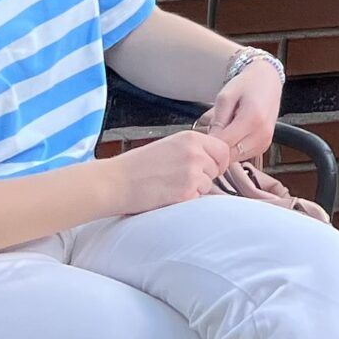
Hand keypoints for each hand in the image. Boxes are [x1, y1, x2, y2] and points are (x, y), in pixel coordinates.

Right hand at [103, 129, 234, 215]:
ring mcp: (192, 172)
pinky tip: (168, 195)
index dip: (217, 161)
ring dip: (195, 189)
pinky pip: (198, 199)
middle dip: (206, 176)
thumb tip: (212, 159)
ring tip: (171, 187)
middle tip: (183, 180)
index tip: (209, 168)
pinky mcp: (186, 192)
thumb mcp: (169, 146)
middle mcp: (195, 152)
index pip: (223, 149)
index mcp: (191, 138)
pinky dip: (186, 200)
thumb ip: (192, 149)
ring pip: (208, 185)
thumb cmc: (137, 166)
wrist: (115, 182)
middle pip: (218, 168)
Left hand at [195, 58, 282, 161]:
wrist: (268, 81)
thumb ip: (217, 120)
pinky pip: (243, 155)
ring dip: (225, 150)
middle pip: (230, 154)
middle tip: (209, 134)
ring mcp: (265, 141)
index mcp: (253, 118)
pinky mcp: (264, 146)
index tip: (201, 137)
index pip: (224, 143)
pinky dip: (233, 149)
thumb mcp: (225, 97)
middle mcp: (262, 133)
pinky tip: (231, 135)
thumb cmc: (246, 85)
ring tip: (222, 132)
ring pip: (235, 157)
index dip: (209, 142)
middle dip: (216, 148)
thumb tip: (209, 142)